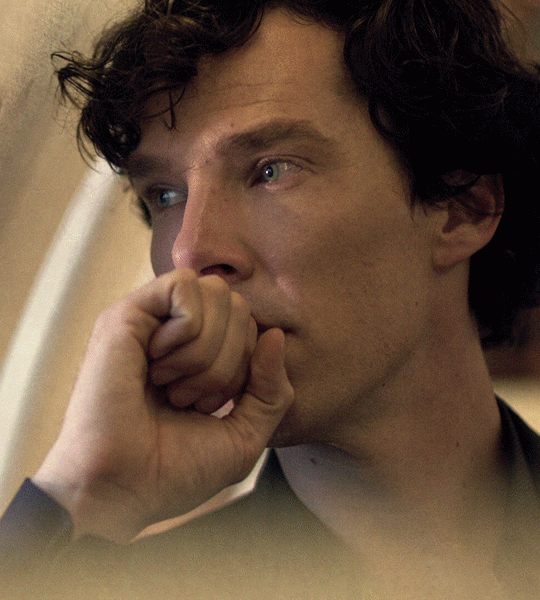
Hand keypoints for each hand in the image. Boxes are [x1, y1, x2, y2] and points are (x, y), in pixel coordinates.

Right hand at [33, 269, 292, 541]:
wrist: (123, 487)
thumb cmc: (177, 468)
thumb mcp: (245, 434)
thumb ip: (272, 389)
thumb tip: (275, 334)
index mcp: (202, 355)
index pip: (251, 326)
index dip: (247, 366)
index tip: (211, 407)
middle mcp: (178, 333)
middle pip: (238, 306)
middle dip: (229, 360)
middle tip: (190, 400)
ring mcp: (153, 321)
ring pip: (217, 292)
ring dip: (206, 351)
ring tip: (172, 387)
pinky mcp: (128, 314)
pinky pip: (184, 285)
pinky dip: (187, 331)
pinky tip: (156, 365)